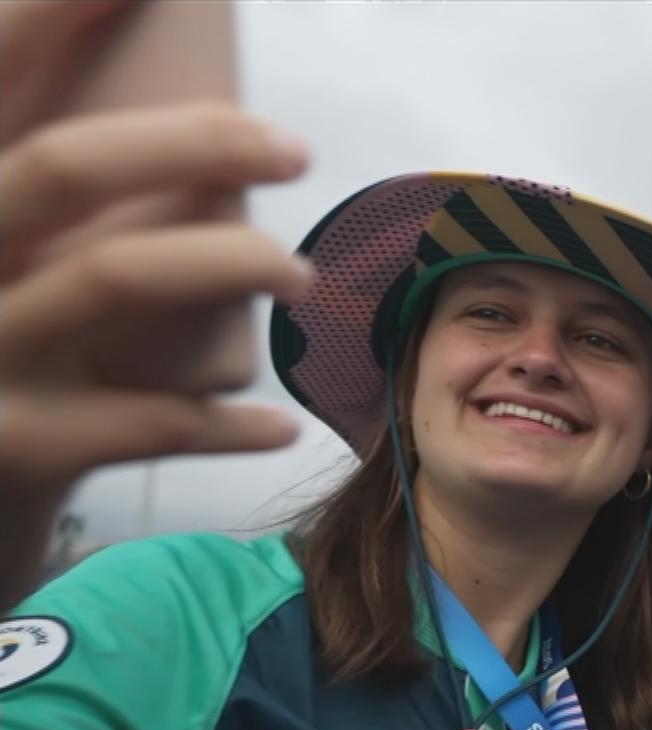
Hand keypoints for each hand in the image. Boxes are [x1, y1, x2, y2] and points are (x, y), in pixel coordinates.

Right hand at [0, 1, 311, 608]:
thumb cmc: (4, 340)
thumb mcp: (7, 245)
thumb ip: (55, 181)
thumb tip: (179, 107)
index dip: (52, 13)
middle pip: (66, 164)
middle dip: (190, 142)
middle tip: (293, 147)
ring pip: (114, 276)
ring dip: (231, 264)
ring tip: (302, 273)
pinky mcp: (17, 444)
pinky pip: (143, 423)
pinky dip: (224, 424)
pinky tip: (281, 421)